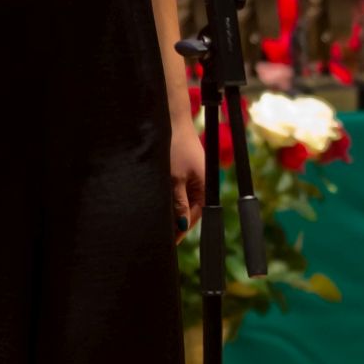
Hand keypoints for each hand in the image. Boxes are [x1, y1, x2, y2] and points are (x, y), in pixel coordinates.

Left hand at [169, 118, 205, 240]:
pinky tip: (160, 203)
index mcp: (205, 187)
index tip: (170, 243)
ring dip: (172, 210)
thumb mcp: (174, 179)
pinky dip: (171, 198)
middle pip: (190, 209)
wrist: (173, 121)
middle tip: (162, 237)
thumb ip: (179, 203)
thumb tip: (182, 224)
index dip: (182, 229)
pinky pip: (180, 190)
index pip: (195, 215)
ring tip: (158, 222)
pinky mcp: (186, 170)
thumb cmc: (175, 147)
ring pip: (183, 200)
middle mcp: (202, 183)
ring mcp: (194, 176)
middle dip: (176, 222)